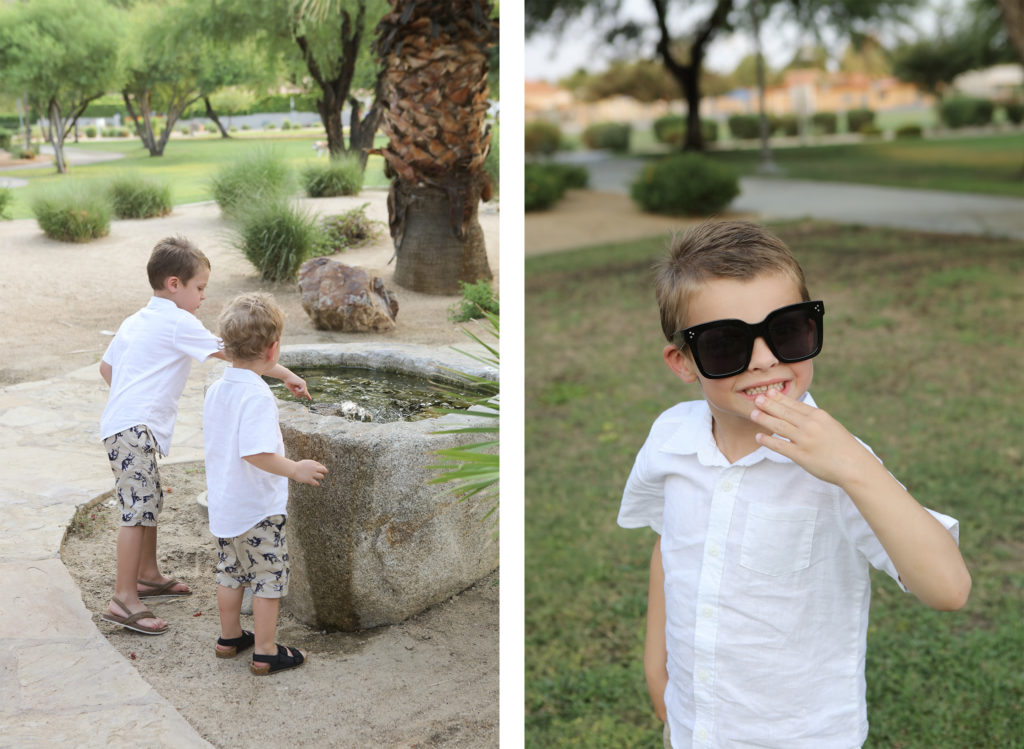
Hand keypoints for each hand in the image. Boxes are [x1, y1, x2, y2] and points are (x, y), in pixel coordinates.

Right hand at [284, 373, 310, 400]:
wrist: (287, 377)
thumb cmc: (289, 383)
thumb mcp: (293, 390)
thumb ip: (297, 393)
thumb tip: (303, 395)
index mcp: (301, 386)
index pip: (305, 392)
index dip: (308, 396)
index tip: (310, 399)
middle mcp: (303, 385)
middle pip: (304, 394)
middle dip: (299, 394)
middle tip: (294, 390)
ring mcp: (304, 384)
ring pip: (304, 393)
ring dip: (298, 392)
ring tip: (295, 388)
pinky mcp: (303, 383)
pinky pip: (302, 391)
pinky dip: (298, 391)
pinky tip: (296, 388)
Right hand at [292, 459, 327, 485]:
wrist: (293, 469)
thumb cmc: (298, 466)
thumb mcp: (306, 462)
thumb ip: (311, 464)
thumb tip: (315, 467)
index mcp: (313, 463)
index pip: (322, 466)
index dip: (321, 469)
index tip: (319, 471)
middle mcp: (314, 468)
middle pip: (324, 470)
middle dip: (324, 472)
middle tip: (321, 474)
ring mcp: (312, 474)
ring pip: (321, 476)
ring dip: (320, 477)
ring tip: (317, 478)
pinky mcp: (309, 479)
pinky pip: (316, 483)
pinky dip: (317, 484)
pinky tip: (316, 484)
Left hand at [751, 390, 874, 488]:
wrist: (855, 466)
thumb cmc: (844, 447)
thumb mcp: (831, 426)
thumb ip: (815, 420)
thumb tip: (798, 415)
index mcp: (819, 416)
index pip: (795, 404)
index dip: (780, 398)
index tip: (769, 392)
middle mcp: (810, 425)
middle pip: (784, 412)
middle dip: (768, 405)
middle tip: (756, 399)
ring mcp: (805, 440)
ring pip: (779, 426)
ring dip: (764, 419)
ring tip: (753, 414)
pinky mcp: (801, 455)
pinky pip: (779, 446)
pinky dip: (767, 440)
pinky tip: (758, 436)